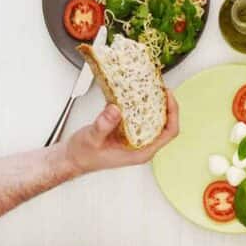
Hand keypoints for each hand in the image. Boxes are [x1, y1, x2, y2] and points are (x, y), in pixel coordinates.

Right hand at [64, 91, 178, 174]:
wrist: (73, 158)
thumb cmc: (83, 156)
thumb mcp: (92, 139)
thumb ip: (103, 125)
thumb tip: (115, 110)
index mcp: (141, 152)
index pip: (168, 133)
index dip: (173, 114)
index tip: (168, 97)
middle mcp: (142, 145)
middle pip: (165, 123)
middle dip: (166, 104)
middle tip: (161, 87)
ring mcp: (136, 138)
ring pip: (154, 119)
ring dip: (154, 103)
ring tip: (152, 87)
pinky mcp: (128, 131)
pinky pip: (141, 116)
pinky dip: (141, 104)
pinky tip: (137, 93)